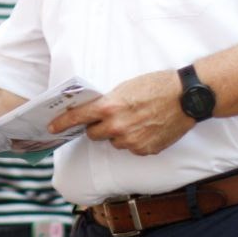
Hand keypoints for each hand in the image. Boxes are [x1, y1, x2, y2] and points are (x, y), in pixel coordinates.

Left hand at [49, 70, 192, 155]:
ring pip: (114, 142)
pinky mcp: (145, 150)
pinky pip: (131, 148)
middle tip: (111, 117)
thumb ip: (108, 102)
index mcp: (109, 107)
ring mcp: (131, 141)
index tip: (52, 127)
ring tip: (137, 120)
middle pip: (94, 134)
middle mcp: (117, 127)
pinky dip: (135, 140)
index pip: (78, 118)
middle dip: (98, 127)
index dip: (62, 123)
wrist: (186, 98)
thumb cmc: (156, 86)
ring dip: (119, 134)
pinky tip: (148, 128)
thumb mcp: (125, 87)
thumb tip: (95, 112)